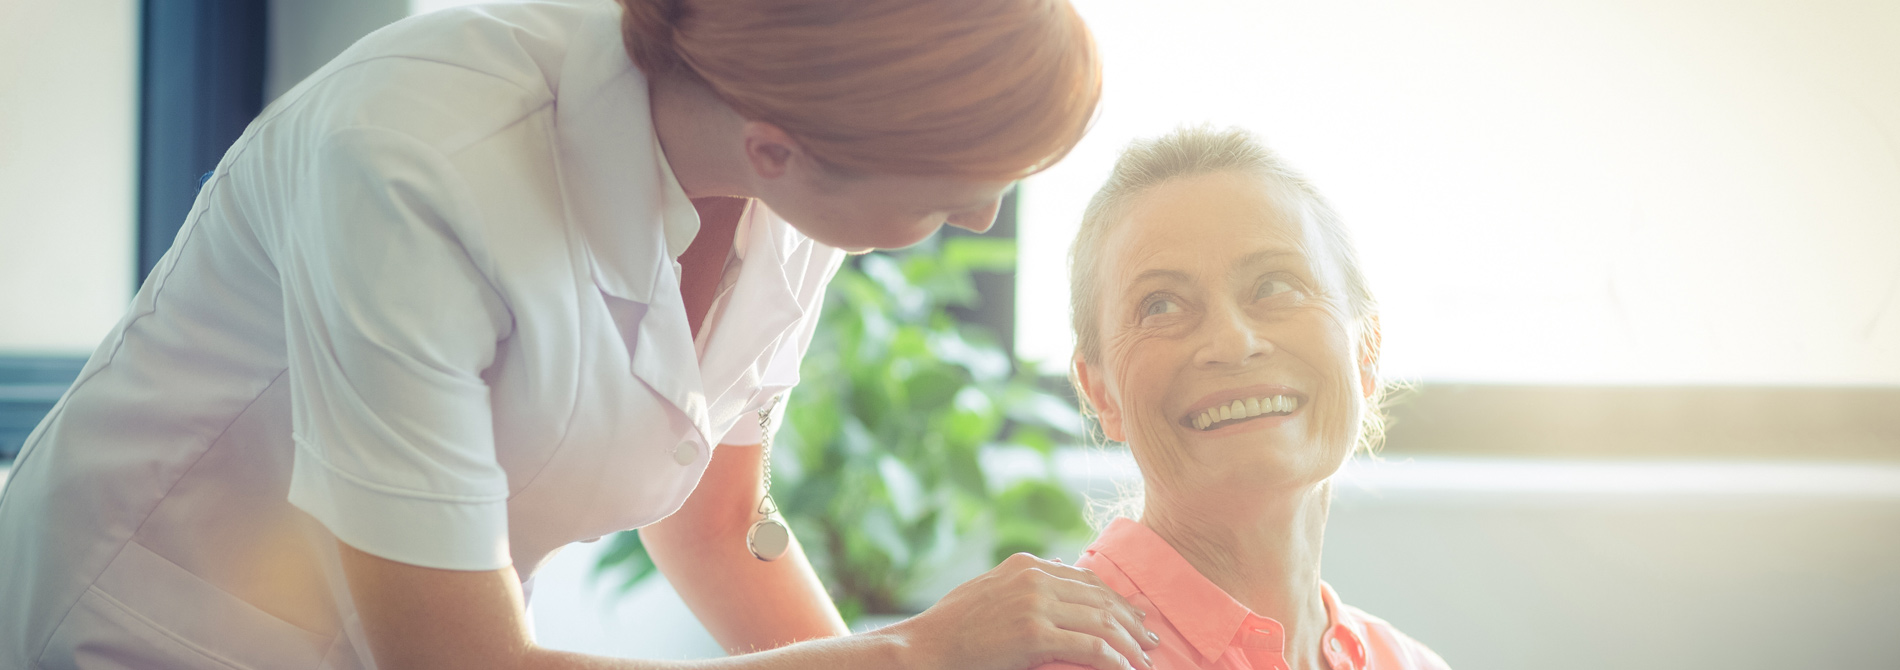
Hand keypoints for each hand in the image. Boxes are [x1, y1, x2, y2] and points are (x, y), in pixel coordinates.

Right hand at [882, 552, 1159, 669]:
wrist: (928, 646)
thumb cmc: (955, 624)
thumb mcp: (991, 586)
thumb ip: (1026, 578)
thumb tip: (1060, 567)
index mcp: (1028, 564)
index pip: (1087, 580)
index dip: (1116, 601)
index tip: (1135, 619)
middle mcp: (1035, 578)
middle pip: (1100, 599)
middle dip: (1130, 622)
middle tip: (1151, 642)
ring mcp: (1035, 605)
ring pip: (1101, 622)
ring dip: (1129, 644)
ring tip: (1145, 661)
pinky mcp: (1034, 634)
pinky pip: (1090, 647)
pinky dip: (1115, 660)